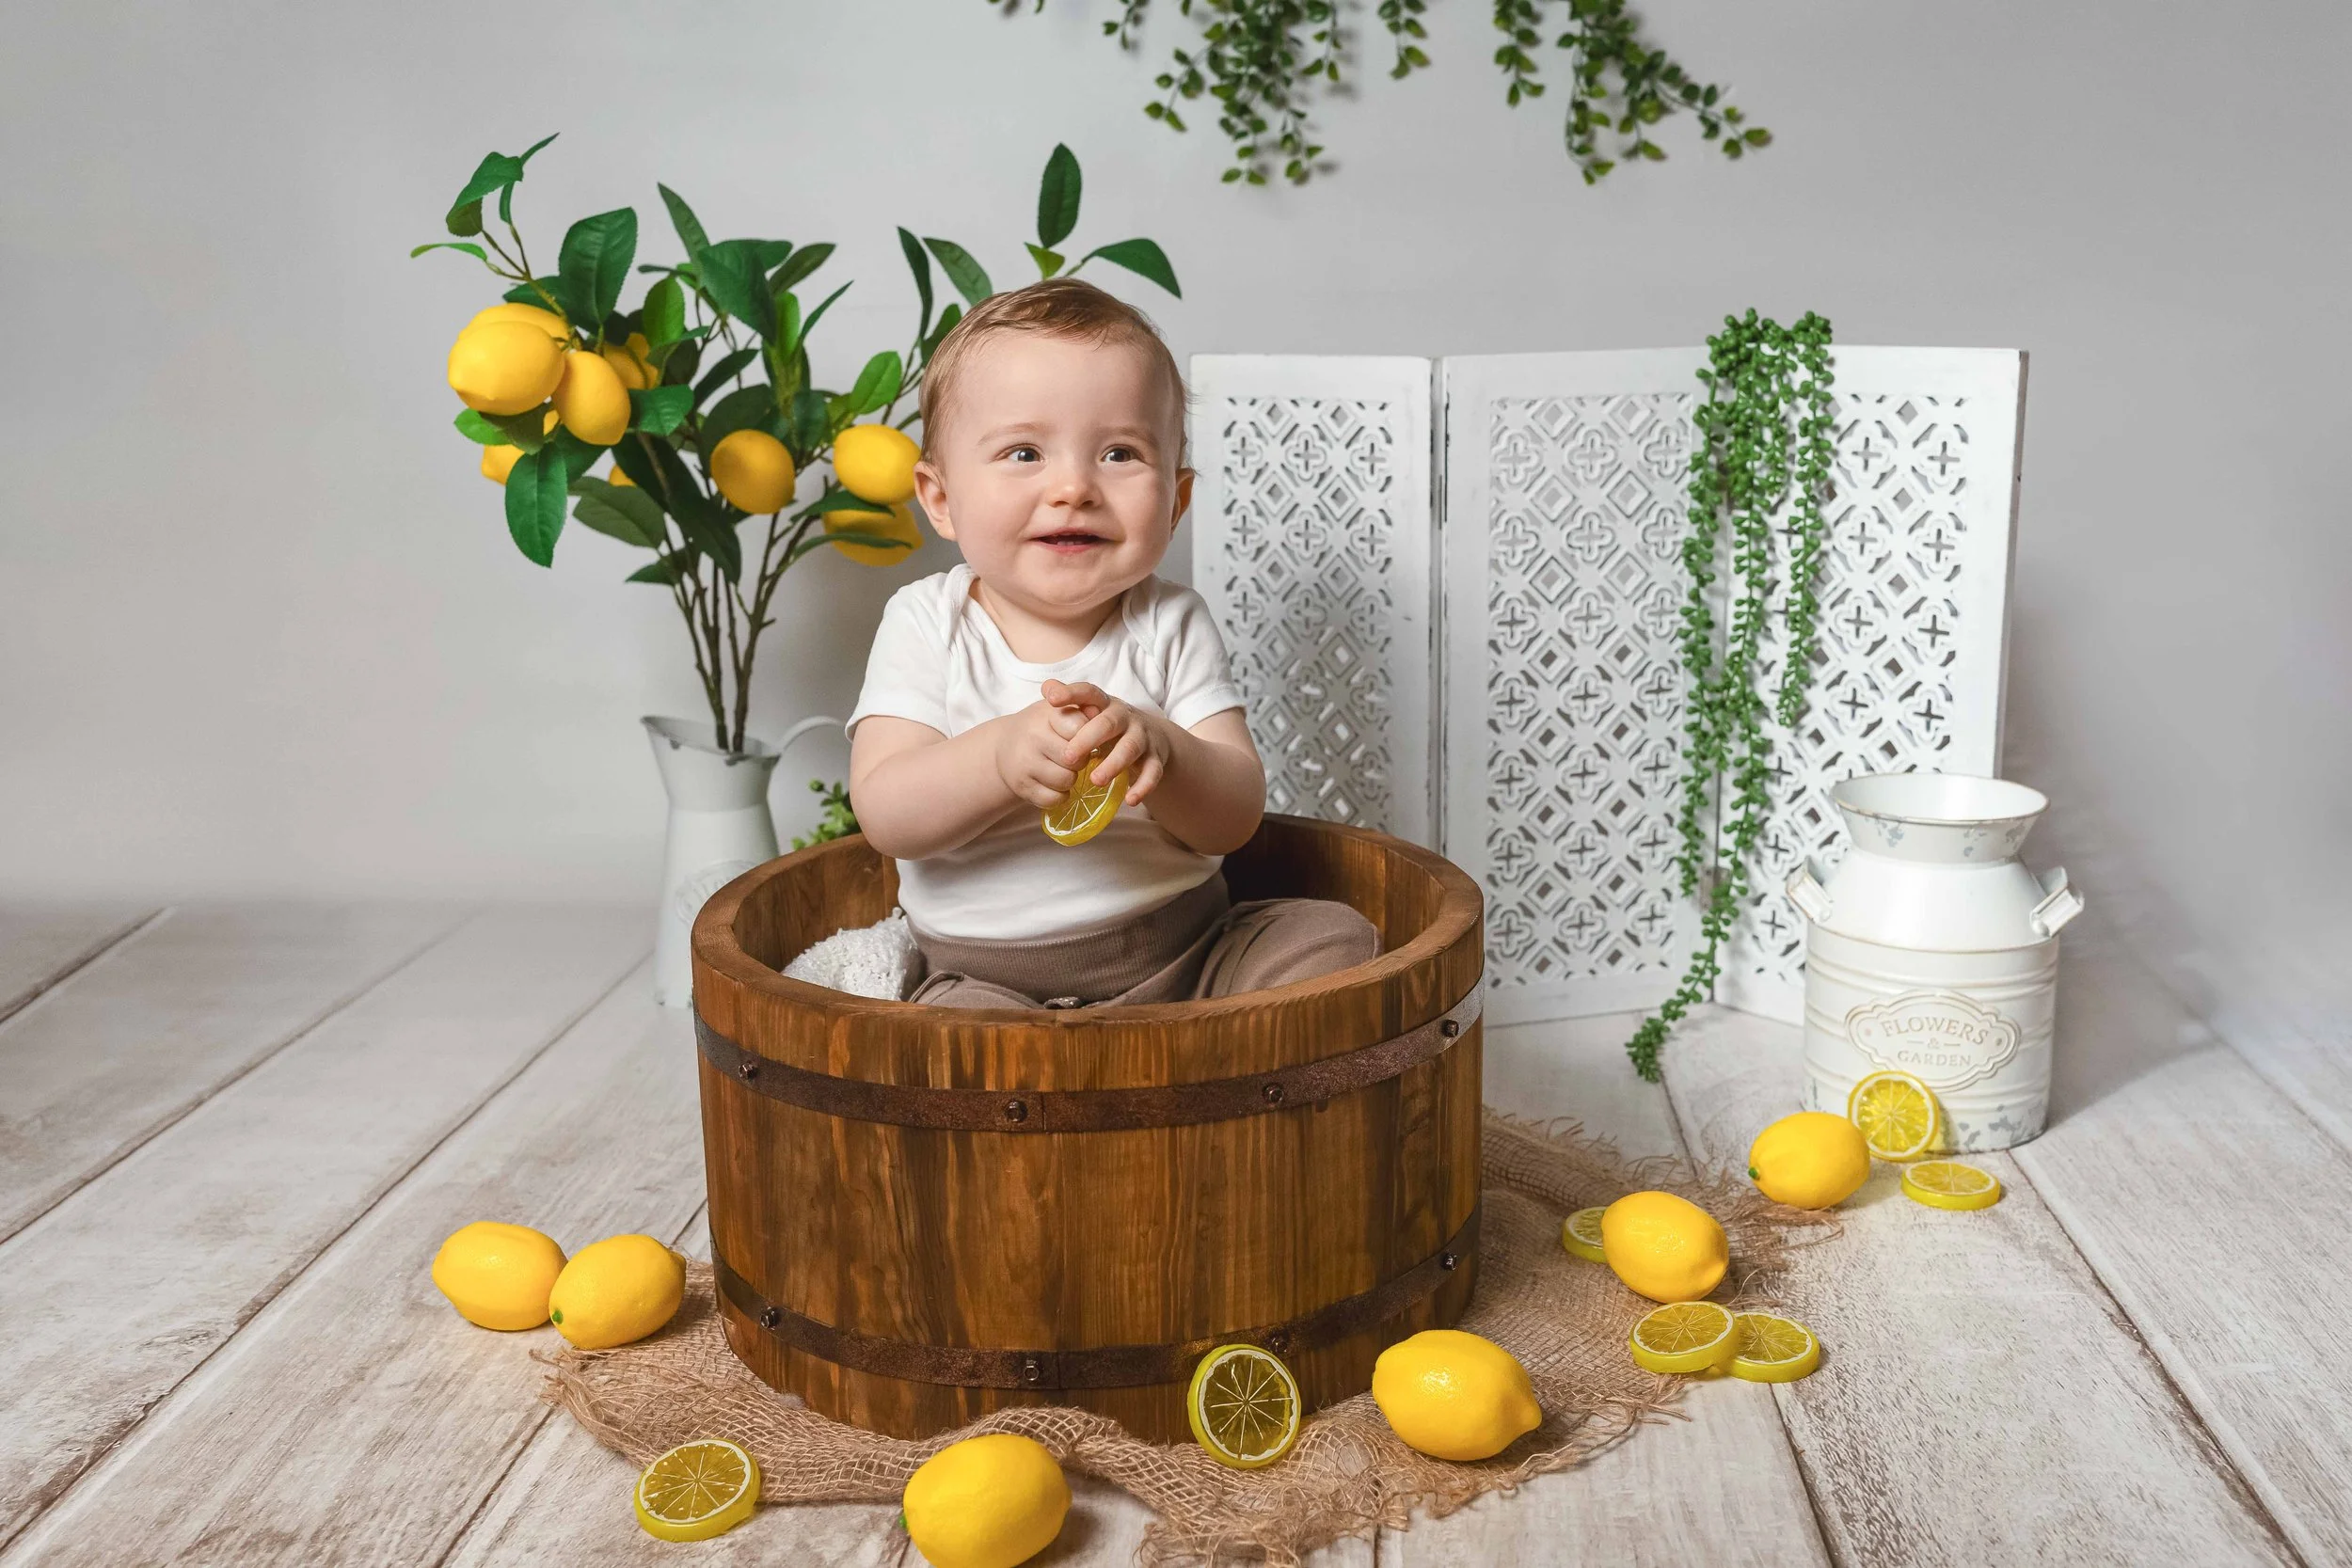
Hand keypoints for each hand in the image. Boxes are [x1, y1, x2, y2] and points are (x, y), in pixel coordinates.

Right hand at [990, 701, 1083, 809]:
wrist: (1006, 744)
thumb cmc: (1043, 726)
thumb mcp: (1059, 710)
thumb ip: (1081, 709)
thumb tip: (1096, 711)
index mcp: (1046, 715)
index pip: (1080, 728)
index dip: (1086, 736)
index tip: (1081, 736)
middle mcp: (1033, 737)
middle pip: (1076, 759)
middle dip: (1080, 760)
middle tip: (1073, 756)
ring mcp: (1025, 763)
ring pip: (1066, 780)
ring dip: (1070, 778)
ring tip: (1063, 769)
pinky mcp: (1022, 786)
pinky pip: (1054, 799)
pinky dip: (1059, 795)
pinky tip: (1054, 784)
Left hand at [1041, 679, 1175, 804]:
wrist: (1152, 737)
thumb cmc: (1110, 726)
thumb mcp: (1092, 712)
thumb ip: (1070, 702)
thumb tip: (1046, 686)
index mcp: (1105, 704)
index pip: (1088, 692)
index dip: (1070, 694)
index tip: (1050, 699)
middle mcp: (1125, 717)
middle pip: (1108, 723)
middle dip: (1088, 739)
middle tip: (1068, 757)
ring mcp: (1142, 737)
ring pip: (1130, 748)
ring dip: (1113, 764)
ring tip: (1095, 781)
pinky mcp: (1155, 758)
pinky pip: (1152, 772)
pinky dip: (1143, 787)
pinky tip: (1130, 800)